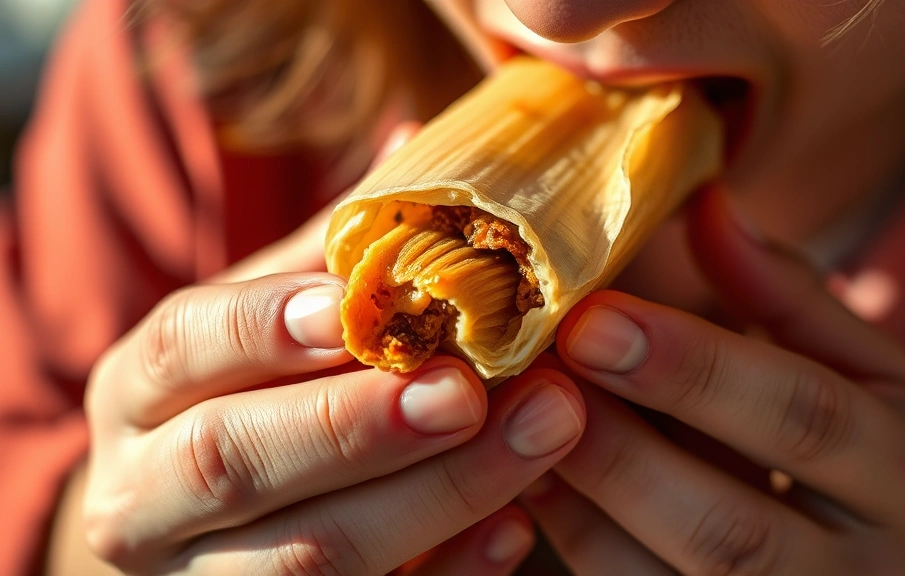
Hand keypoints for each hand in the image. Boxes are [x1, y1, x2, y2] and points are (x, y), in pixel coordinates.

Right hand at [73, 123, 586, 574]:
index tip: (356, 307)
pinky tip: (518, 528)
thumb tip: (421, 142)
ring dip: (432, 499)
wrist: (196, 529)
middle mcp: (145, 491)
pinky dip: (447, 572)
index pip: (184, 345)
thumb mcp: (264, 317)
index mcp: (143, 386)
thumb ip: (329, 251)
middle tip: (470, 388)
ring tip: (541, 436)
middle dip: (357, 425)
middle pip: (233, 461)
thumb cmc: (247, 396)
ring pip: (303, 558)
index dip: (267, 326)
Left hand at [525, 186, 904, 574]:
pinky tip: (526, 481)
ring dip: (579, 505)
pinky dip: (573, 543)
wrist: (881, 563)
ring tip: (511, 424)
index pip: (801, 415)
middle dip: (619, 451)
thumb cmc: (859, 448)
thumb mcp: (854, 365)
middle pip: (729, 528)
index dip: (692, 365)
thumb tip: (703, 202)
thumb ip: (782, 291)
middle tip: (533, 374)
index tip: (592, 316)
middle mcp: (866, 573)